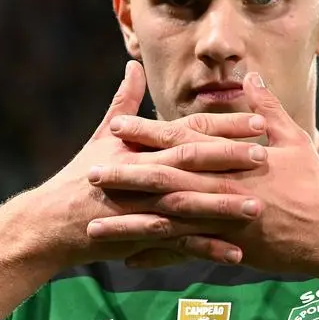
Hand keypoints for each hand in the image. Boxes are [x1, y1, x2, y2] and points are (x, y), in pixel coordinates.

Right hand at [33, 62, 267, 267]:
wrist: (53, 222)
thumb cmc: (80, 177)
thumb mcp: (101, 137)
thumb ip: (123, 102)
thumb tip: (133, 66)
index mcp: (142, 148)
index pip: (189, 130)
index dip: (224, 126)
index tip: (258, 121)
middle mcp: (144, 173)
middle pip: (192, 161)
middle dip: (230, 159)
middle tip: (265, 155)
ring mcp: (143, 206)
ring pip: (190, 204)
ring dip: (224, 207)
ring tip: (258, 207)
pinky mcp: (141, 236)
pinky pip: (179, 244)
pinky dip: (206, 248)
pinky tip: (236, 253)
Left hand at [85, 73, 318, 272]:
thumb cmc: (315, 186)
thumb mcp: (295, 139)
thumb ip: (268, 109)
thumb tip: (252, 77)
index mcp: (231, 158)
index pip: (181, 140)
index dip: (147, 133)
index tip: (117, 125)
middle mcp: (220, 186)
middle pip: (164, 177)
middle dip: (125, 174)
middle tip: (91, 170)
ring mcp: (222, 218)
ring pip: (166, 218)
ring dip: (130, 221)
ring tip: (95, 224)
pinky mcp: (227, 246)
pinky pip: (184, 252)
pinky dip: (157, 255)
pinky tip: (129, 260)